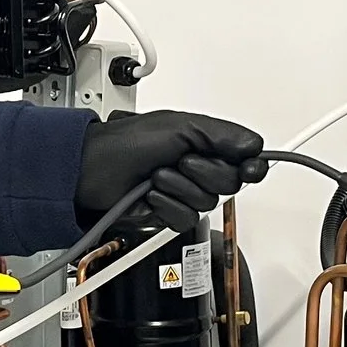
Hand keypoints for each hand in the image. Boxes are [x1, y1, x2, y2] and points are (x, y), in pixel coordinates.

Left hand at [74, 110, 266, 237]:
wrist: (92, 171)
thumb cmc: (126, 142)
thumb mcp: (179, 127)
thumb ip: (222, 135)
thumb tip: (253, 145)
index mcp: (203, 143)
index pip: (244, 157)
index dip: (250, 164)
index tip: (250, 167)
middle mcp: (196, 167)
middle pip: (230, 183)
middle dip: (204, 172)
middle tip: (179, 161)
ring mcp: (182, 191)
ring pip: (207, 203)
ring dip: (179, 188)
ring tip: (156, 177)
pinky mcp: (169, 214)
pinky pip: (185, 219)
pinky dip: (167, 207)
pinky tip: (151, 195)